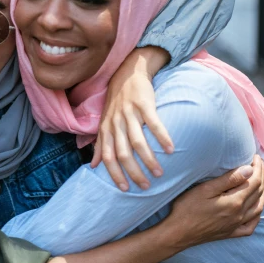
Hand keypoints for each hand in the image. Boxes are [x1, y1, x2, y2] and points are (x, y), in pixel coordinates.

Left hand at [92, 47, 173, 190]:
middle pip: (123, 154)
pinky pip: (154, 124)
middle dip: (134, 172)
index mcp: (106, 129)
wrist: (127, 73)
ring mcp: (129, 114)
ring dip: (149, 160)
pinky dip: (162, 138)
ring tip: (159, 173)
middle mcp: (116, 123)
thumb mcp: (104, 123)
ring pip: (138, 142)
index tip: (125, 189)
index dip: (114, 174)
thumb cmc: (116, 102)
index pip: (107, 157)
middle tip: (146, 186)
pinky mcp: (144, 104)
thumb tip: (93, 166)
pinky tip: (170, 150)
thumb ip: (99, 144)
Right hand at [165, 155, 263, 248]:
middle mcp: (240, 214)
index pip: (253, 182)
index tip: (256, 157)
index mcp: (235, 202)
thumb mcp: (205, 189)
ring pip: (258, 208)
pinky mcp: (230, 233)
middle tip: (260, 165)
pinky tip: (257, 211)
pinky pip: (251, 226)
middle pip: (257, 193)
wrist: (178, 233)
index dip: (257, 168)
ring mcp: (236, 225)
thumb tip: (249, 169)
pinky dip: (258, 216)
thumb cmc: (187, 209)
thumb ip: (228, 180)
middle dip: (261, 176)